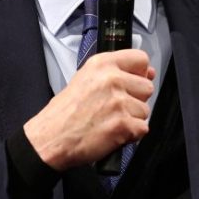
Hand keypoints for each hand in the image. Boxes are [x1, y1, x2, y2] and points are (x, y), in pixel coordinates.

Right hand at [23, 49, 155, 170]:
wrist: (50, 139)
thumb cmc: (63, 114)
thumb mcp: (84, 79)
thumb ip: (116, 73)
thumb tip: (148, 73)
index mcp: (102, 64)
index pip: (141, 59)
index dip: (140, 74)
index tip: (133, 82)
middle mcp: (112, 80)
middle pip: (147, 87)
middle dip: (135, 100)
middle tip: (114, 108)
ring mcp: (119, 102)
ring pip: (145, 110)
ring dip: (132, 119)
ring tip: (109, 121)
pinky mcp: (123, 124)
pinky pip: (142, 129)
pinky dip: (131, 135)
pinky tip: (112, 133)